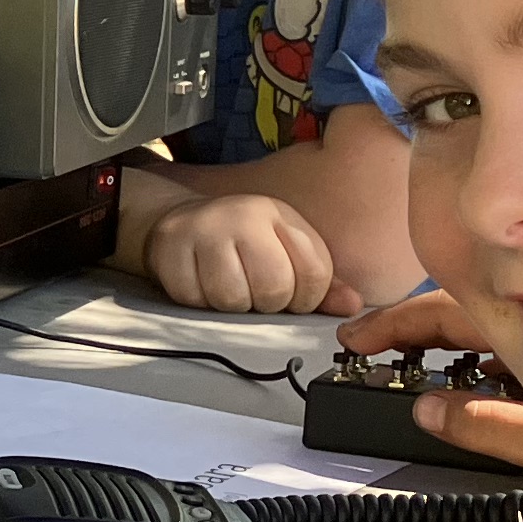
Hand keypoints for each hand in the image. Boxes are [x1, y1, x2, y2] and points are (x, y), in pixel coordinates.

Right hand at [143, 190, 357, 315]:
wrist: (180, 223)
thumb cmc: (240, 242)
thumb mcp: (284, 249)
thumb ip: (319, 281)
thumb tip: (351, 306)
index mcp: (278, 215)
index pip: (315, 272)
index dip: (308, 299)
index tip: (294, 298)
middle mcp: (242, 217)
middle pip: (275, 288)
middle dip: (268, 304)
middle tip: (256, 293)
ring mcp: (204, 231)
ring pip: (233, 299)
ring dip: (233, 306)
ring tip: (229, 287)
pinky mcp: (171, 251)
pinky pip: (196, 299)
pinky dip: (200, 302)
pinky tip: (202, 284)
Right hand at [336, 290, 522, 482]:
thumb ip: (485, 427)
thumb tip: (430, 411)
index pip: (443, 314)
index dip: (392, 324)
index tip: (357, 339)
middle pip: (461, 309)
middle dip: (410, 327)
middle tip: (369, 345)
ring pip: (490, 317)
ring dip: (447, 335)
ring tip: (414, 357)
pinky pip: (520, 331)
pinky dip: (485, 346)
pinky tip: (480, 372)